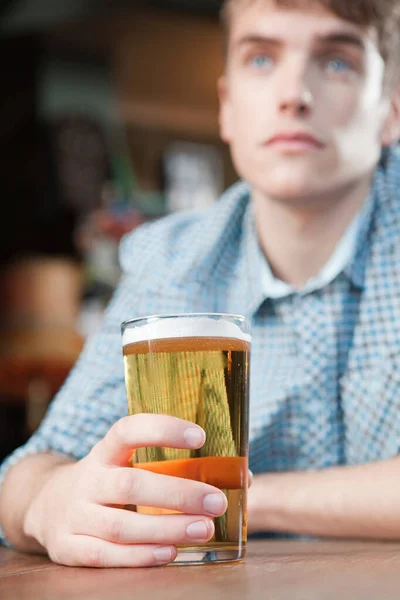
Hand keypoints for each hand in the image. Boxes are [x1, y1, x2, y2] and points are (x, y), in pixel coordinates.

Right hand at [23, 414, 227, 567]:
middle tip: (216, 501)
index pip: (128, 430)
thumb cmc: (106, 480)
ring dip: (166, 529)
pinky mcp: (67, 547)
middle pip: (130, 485)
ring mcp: (74, 515)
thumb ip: (172, 467)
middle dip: (177, 494)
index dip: (162, 429)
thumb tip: (243, 477)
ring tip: (204, 529)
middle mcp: (87, 479)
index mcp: (104, 451)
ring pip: (120, 526)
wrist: (45, 504)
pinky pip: (105, 556)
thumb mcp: (125, 463)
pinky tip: (171, 553)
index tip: (200, 436)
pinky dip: (140, 556)